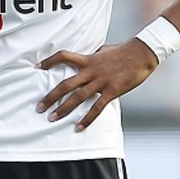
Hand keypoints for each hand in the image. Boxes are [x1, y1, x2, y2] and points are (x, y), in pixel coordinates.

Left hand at [37, 39, 157, 131]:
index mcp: (88, 59)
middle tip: (39, 107)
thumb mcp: (103, 51)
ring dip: (63, 109)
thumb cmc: (123, 51)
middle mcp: (91, 71)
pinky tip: (78, 127)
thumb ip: (92, 57)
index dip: (50, 61)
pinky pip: (97, 107)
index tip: (38, 67)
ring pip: (78, 97)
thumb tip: (84, 59)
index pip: (64, 56)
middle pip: (66, 84)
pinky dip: (87, 119)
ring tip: (52, 118)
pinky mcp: (112, 91)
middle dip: (51, 96)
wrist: (142, 53)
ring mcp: (101, 82)